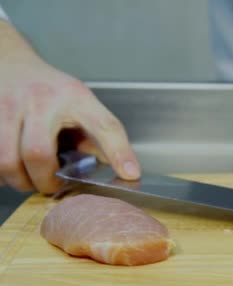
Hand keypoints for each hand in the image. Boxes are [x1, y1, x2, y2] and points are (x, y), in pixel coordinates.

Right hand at [0, 23, 139, 193]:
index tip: (130, 175)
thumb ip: (100, 136)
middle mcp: (42, 100)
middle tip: (52, 185)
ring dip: (19, 180)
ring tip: (30, 180)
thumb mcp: (83, 105)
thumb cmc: (53, 91)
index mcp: (76, 98)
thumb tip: (122, 170)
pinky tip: (14, 169)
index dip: (119, 152)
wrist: (12, 64)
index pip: (104, 126)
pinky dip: (2, 172)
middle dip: (44, 180)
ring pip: (6, 159)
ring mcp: (9, 107)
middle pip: (37, 152)